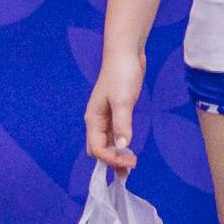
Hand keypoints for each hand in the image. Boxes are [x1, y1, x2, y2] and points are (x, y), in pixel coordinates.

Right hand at [83, 50, 141, 169]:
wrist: (126, 54)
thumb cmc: (122, 74)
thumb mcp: (123, 100)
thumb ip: (122, 123)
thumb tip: (122, 147)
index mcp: (93, 119)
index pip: (97, 148)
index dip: (111, 159)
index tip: (129, 163)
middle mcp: (97, 120)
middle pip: (98, 149)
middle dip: (111, 161)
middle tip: (130, 169)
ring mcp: (106, 116)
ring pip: (106, 142)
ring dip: (116, 155)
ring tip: (129, 168)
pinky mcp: (116, 112)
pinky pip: (114, 134)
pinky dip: (120, 144)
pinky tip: (128, 149)